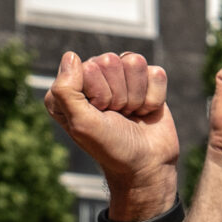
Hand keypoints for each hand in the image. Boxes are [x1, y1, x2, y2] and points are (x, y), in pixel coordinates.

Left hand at [44, 51, 179, 206]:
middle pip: (111, 60)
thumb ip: (65, 91)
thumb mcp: (81, 124)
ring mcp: (121, 78)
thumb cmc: (111, 148)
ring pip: (134, 62)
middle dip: (119, 94)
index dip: (99, 93)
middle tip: (117, 116)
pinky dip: (154, 97)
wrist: (147, 165)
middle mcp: (93, 79)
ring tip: (130, 114)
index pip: (88, 67)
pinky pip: (155, 73)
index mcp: (69, 87)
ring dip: (136, 95)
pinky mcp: (146, 82)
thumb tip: (70, 55)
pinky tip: (145, 111)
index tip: (101, 115)